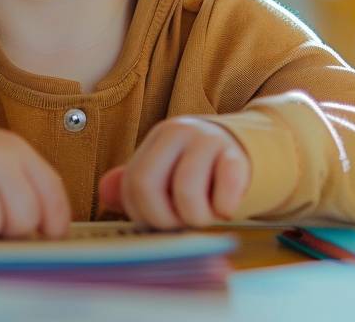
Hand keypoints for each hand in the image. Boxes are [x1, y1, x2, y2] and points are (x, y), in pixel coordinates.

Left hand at [98, 116, 248, 229]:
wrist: (249, 148)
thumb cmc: (204, 170)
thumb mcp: (169, 171)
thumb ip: (136, 184)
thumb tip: (105, 192)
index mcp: (158, 139)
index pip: (132, 183)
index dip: (145, 215)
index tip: (165, 221)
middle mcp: (178, 132)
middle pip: (147, 185)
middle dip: (163, 218)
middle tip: (183, 222)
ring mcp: (208, 140)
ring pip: (185, 191)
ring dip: (196, 217)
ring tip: (207, 215)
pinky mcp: (238, 154)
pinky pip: (225, 189)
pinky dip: (224, 208)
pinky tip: (226, 207)